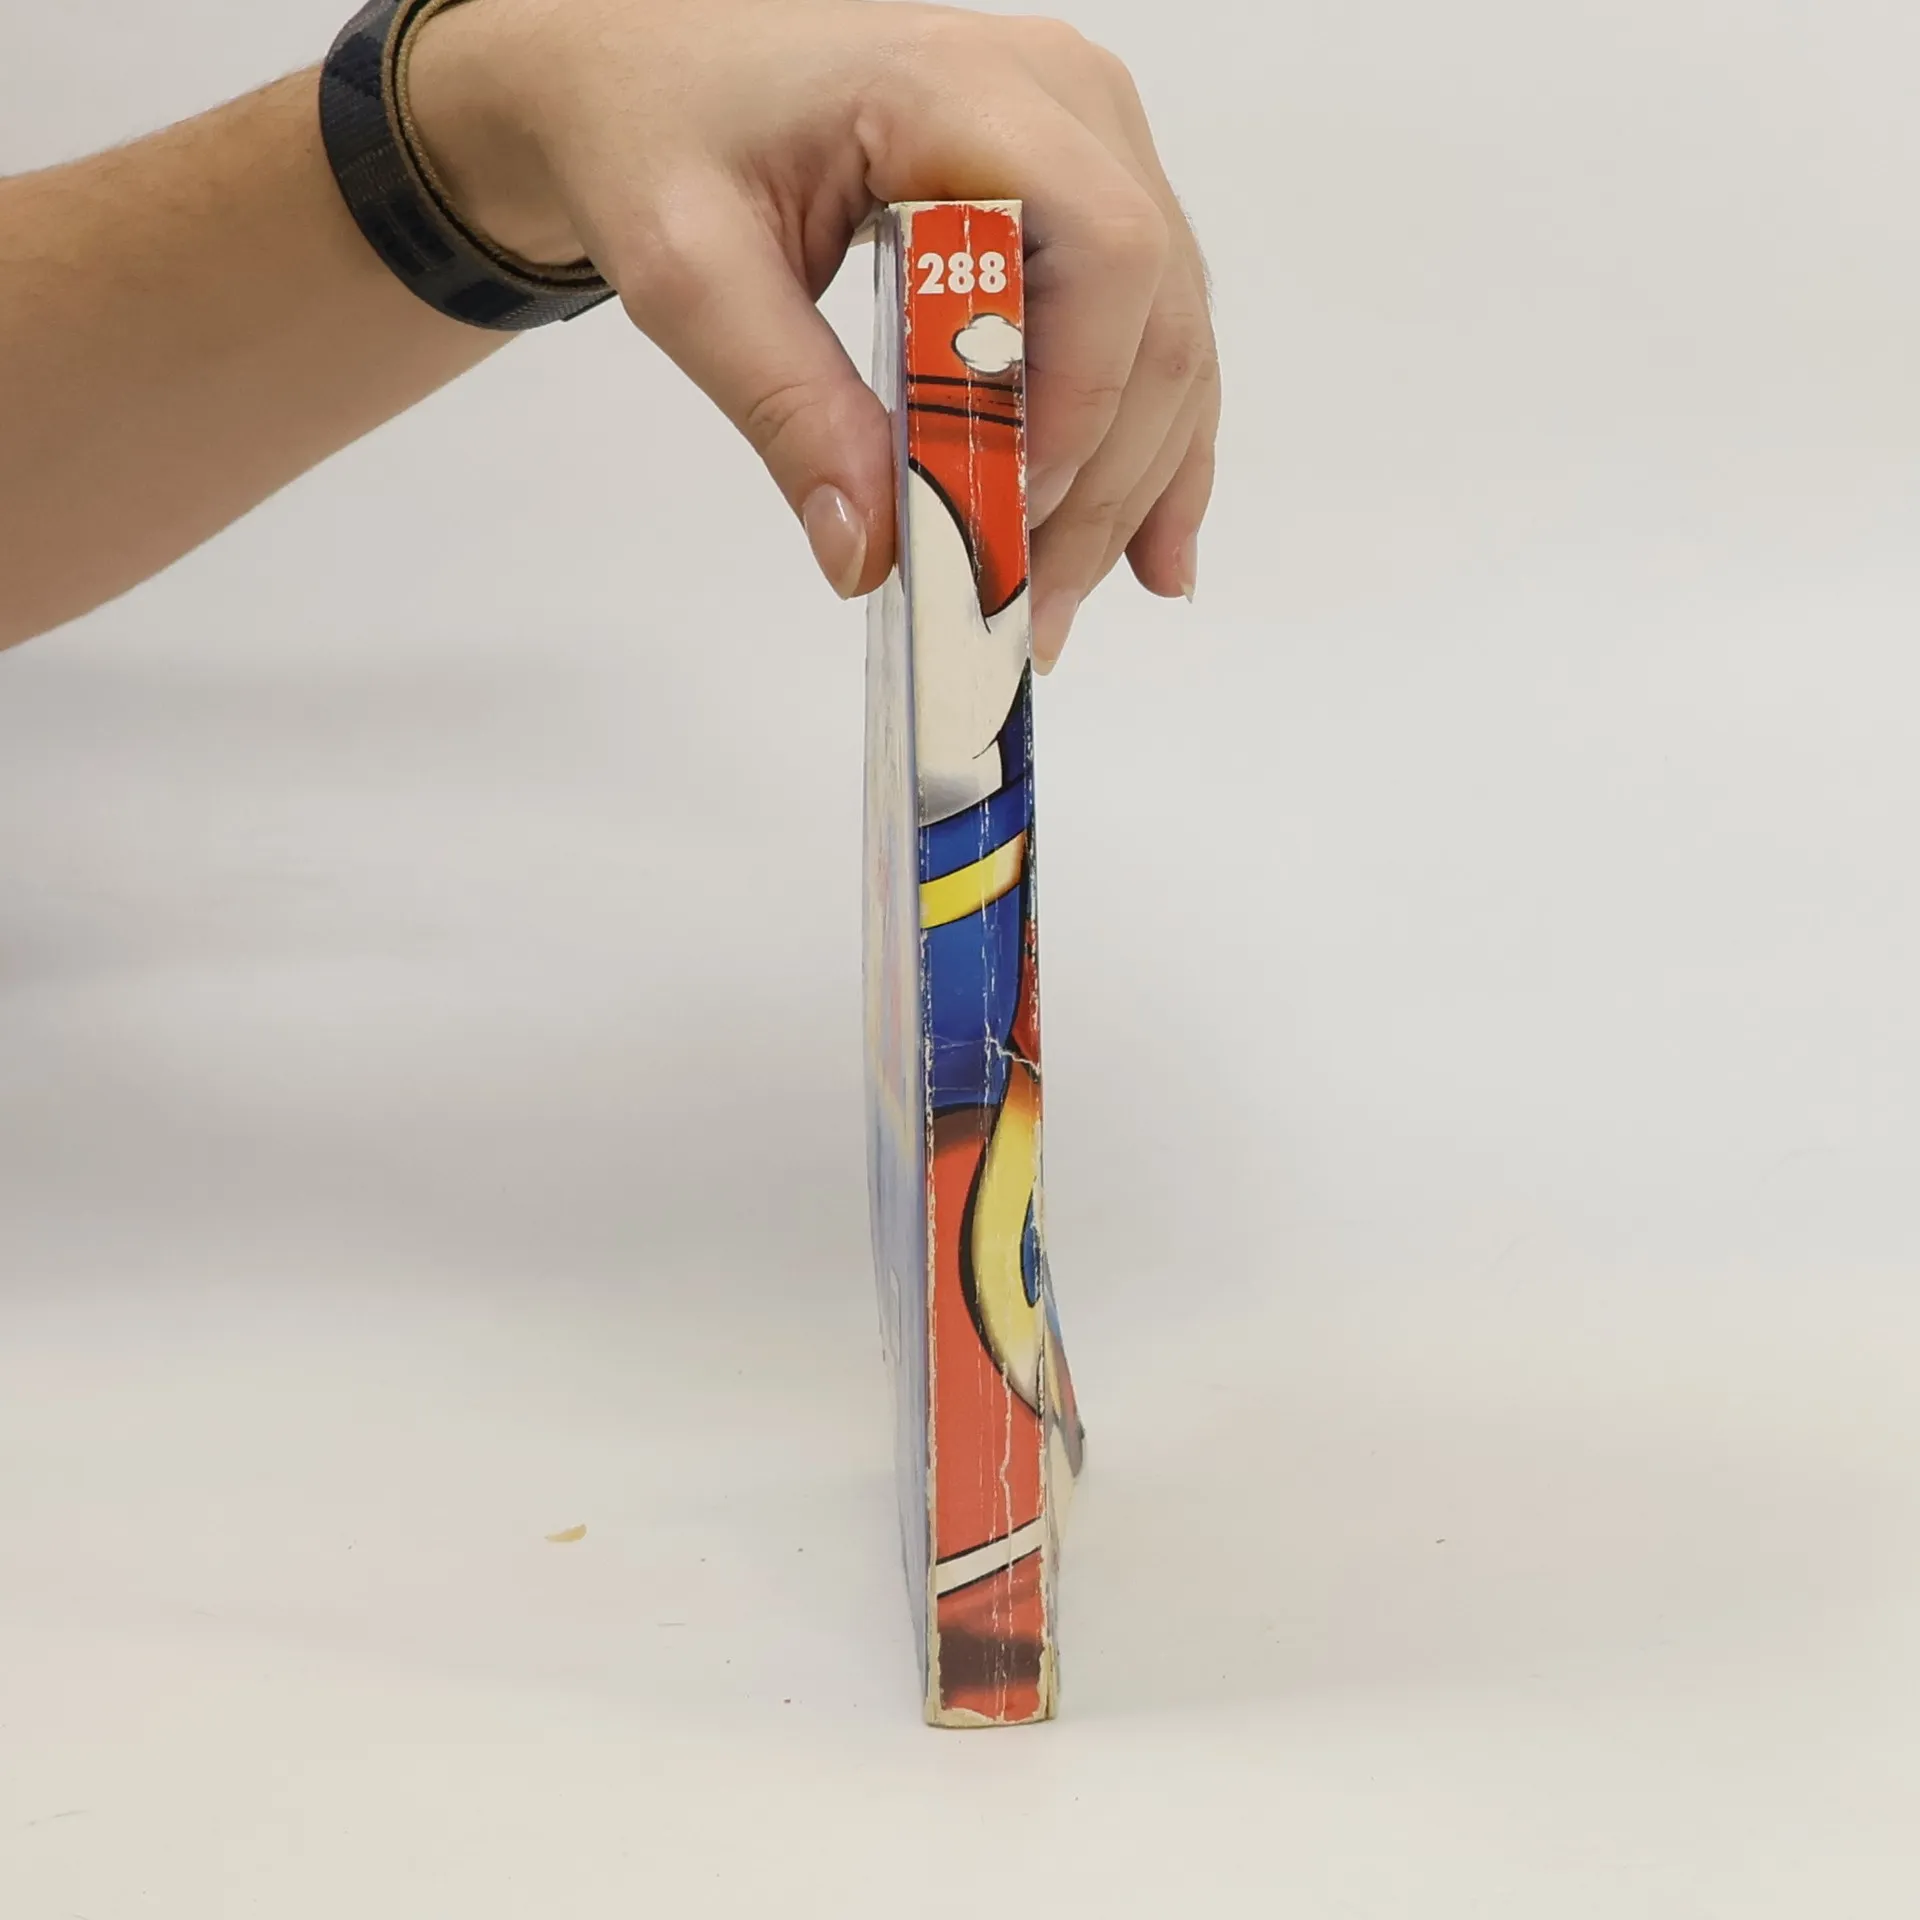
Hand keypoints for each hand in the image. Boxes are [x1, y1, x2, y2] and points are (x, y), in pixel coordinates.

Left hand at [409, 0, 1216, 667]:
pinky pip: (1151, 336)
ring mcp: (1093, 146)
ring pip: (1168, 342)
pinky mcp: (1086, 199)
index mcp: (968, 87)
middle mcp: (1067, 104)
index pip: (1104, 252)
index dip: (1082, 402)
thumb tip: (870, 552)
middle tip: (1030, 613)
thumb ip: (787, 407)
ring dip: (1130, 490)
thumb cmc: (667, 129)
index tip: (1009, 518)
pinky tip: (1147, 550)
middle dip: (1103, 487)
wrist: (655, 66)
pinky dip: (1148, 450)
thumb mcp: (691, 271)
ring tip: (1062, 607)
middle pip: (1153, 318)